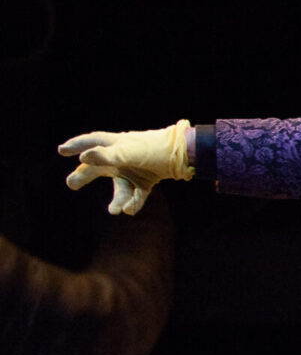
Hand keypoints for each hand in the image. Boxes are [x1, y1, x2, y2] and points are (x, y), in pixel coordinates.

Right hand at [58, 120, 192, 215]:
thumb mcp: (128, 153)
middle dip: (84, 176)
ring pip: (120, 187)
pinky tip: (131, 211)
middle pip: (99, 168)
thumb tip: (83, 158)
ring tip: (114, 211)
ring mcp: (135, 169)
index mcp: (117, 144)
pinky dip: (134, 203)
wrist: (186, 156)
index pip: (92, 142)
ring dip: (117, 200)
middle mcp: (124, 157)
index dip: (77, 145)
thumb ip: (106, 156)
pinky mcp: (147, 180)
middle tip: (71, 184)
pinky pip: (137, 194)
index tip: (61, 150)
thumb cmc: (154, 150)